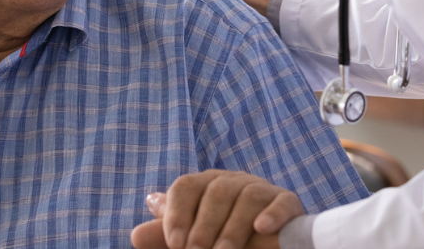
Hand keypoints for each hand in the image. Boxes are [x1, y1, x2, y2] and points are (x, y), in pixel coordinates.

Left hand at [130, 170, 302, 248]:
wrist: (269, 244)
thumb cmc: (222, 240)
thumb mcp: (194, 239)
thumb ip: (168, 237)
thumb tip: (135, 235)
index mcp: (206, 186)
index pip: (187, 186)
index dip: (177, 213)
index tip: (173, 243)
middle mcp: (233, 182)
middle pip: (216, 191)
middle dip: (204, 225)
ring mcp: (262, 189)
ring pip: (247, 196)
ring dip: (233, 227)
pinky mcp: (288, 202)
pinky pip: (282, 202)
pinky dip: (272, 214)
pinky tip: (262, 229)